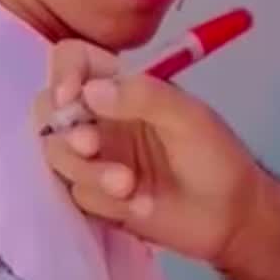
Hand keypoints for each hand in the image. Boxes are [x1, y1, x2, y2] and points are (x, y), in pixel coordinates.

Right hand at [35, 40, 274, 267]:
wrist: (230, 217)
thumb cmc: (215, 157)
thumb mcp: (188, 116)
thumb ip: (143, 96)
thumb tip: (89, 91)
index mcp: (121, 88)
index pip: (72, 62)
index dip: (63, 74)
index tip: (72, 96)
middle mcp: (100, 120)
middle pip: (49, 112)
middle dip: (65, 132)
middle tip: (92, 147)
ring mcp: (96, 159)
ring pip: (59, 157)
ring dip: (90, 172)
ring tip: (129, 186)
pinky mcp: (97, 198)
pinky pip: (77, 195)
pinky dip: (103, 201)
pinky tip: (139, 206)